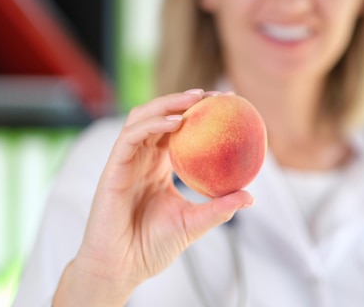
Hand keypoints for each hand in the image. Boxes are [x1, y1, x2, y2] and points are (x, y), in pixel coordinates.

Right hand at [53, 89, 253, 305]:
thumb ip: (218, 209)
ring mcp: (126, 162)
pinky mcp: (113, 169)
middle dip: (185, 100)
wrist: (122, 269)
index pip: (178, 130)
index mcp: (158, 166)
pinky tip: (177, 123)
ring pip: (142, 118)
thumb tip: (250, 196)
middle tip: (216, 95)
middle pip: (160, 116)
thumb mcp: (193, 223)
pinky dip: (153, 125)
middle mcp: (142, 159)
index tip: (227, 105)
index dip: (199, 114)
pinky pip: (131, 137)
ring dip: (168, 104)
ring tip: (196, 99)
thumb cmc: (153, 247)